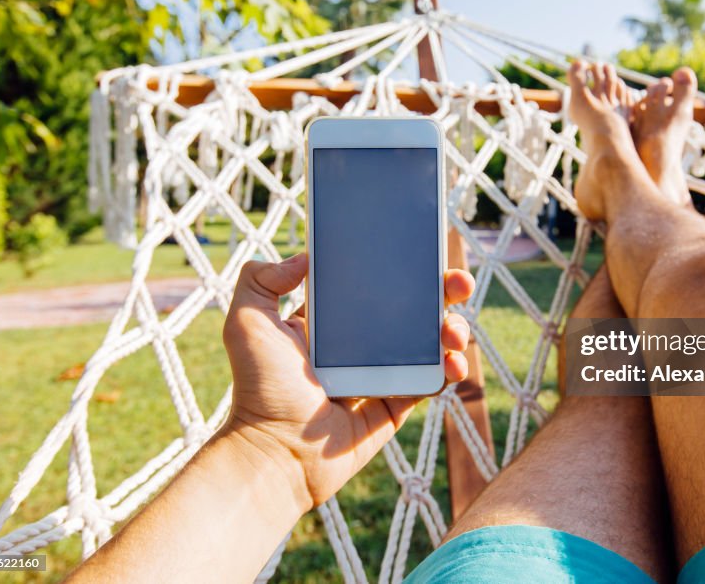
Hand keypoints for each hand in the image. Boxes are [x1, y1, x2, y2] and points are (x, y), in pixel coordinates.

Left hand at [220, 253, 474, 513]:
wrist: (276, 451)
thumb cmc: (259, 389)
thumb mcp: (246, 323)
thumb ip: (259, 280)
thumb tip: (304, 256)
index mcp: (330, 323)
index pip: (372, 285)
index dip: (399, 268)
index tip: (423, 253)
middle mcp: (358, 345)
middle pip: (410, 310)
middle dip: (441, 292)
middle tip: (458, 283)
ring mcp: (380, 375)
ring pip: (428, 344)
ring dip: (452, 330)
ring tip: (454, 330)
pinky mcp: (395, 405)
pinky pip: (430, 383)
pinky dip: (448, 370)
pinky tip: (453, 362)